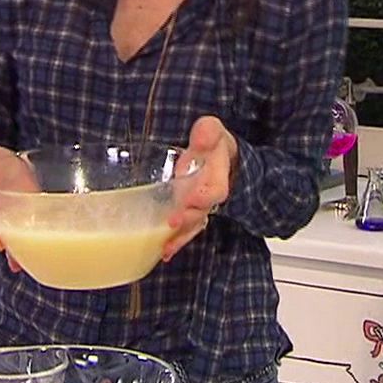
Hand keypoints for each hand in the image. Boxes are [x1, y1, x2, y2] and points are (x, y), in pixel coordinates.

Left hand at [165, 116, 236, 261]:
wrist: (219, 157)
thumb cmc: (213, 144)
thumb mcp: (213, 131)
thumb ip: (208, 132)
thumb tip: (201, 138)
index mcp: (218, 177)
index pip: (216, 190)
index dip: (205, 195)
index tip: (193, 198)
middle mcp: (208, 196)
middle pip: (201, 212)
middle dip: (188, 218)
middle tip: (172, 222)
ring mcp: (198, 208)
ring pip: (192, 226)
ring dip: (180, 236)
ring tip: (166, 246)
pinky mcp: (188, 213)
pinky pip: (183, 231)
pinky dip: (174, 242)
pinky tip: (163, 251)